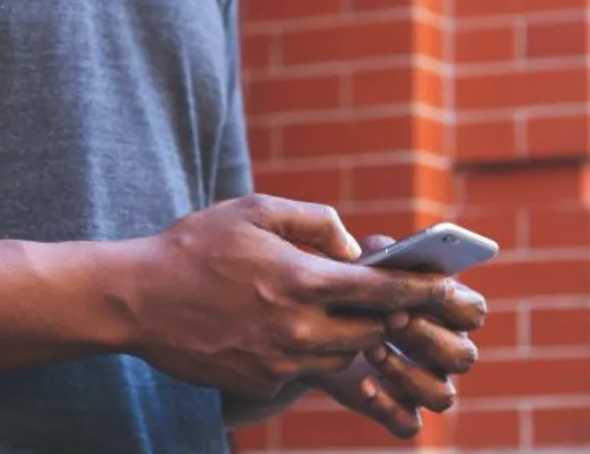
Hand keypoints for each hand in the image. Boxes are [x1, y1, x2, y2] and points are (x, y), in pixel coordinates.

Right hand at [124, 194, 450, 398]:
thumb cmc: (195, 246)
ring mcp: (280, 360)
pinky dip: (312, 353)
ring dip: (349, 337)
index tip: (452, 291)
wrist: (136, 299)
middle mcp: (298, 327)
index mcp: (302, 279)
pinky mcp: (261, 380)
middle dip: (385, 317)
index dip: (424, 291)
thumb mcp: (254, 209)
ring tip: (329, 312)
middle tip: (385, 300)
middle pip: (371, 332)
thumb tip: (352, 246)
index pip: (383, 291)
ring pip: (342, 357)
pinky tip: (286, 330)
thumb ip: (314, 220)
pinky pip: (306, 371)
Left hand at [306, 235, 486, 437]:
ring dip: (408, 373)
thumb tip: (384, 249)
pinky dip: (388, 406)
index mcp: (447, 312)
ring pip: (443, 396)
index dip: (451, 304)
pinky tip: (363, 383)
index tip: (416, 292)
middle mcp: (444, 351)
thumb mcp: (361, 265)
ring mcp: (425, 384)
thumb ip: (378, 253)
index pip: (474, 311)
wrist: (312, 329)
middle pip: (464, 356)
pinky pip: (409, 423)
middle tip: (391, 319)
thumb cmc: (350, 290)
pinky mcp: (399, 410)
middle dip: (427, 337)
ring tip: (372, 350)